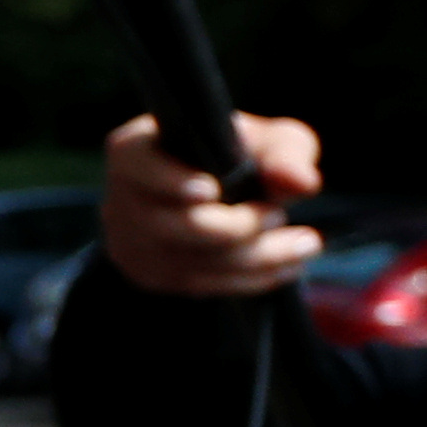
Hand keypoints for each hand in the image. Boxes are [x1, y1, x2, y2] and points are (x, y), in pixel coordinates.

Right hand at [98, 112, 322, 297]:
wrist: (221, 196)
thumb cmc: (242, 156)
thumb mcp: (270, 140)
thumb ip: (287, 154)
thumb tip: (300, 182)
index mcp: (135, 151)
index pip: (137, 163)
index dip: (168, 179)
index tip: (209, 189)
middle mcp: (120, 199)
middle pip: (174, 223)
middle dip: (236, 226)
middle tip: (280, 214)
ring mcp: (129, 242)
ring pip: (191, 261)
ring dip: (256, 257)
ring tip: (305, 243)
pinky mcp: (148, 274)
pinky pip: (199, 285)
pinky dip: (248, 279)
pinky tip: (286, 265)